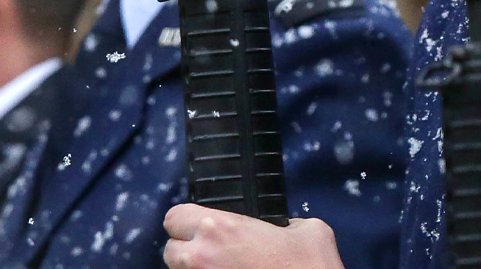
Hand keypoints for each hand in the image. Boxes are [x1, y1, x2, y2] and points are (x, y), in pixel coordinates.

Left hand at [163, 205, 342, 268]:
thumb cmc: (310, 267)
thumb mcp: (308, 230)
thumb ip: (286, 222)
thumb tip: (284, 228)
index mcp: (219, 228)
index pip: (175, 217)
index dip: (188, 220)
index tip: (204, 227)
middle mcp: (201, 257)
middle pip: (170, 250)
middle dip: (188, 249)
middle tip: (212, 253)